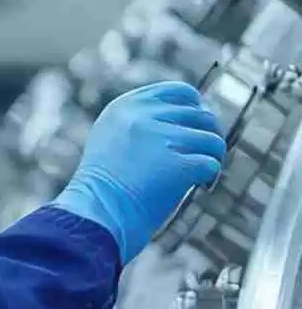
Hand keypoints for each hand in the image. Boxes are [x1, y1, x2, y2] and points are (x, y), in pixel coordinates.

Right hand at [53, 81, 226, 263]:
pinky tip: (201, 186)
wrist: (95, 218)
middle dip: (206, 137)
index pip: (179, 91)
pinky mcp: (178, 165)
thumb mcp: (111, 139)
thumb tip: (194, 116)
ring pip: (212, 139)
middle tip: (201, 158)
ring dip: (212, 157)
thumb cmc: (104, 188)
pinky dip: (211, 176)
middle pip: (202, 115)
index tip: (196, 129)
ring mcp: (162, 139)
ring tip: (202, 176)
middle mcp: (143, 116)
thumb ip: (143, 123)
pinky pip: (212, 163)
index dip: (196, 108)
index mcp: (126, 106)